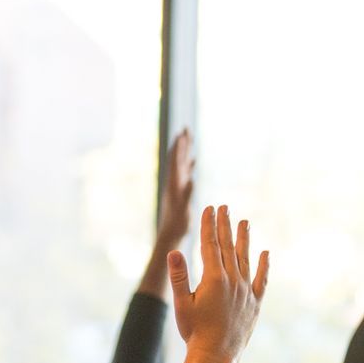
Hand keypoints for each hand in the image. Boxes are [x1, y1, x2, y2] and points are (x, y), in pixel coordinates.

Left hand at [155, 129, 195, 252]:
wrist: (170, 234)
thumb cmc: (177, 224)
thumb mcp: (182, 209)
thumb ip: (186, 194)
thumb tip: (191, 179)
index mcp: (174, 184)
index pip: (176, 162)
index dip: (180, 147)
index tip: (183, 133)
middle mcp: (174, 182)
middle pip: (177, 159)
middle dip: (181, 144)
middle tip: (185, 128)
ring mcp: (177, 186)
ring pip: (181, 164)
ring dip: (184, 152)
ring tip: (187, 138)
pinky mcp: (180, 191)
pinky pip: (185, 173)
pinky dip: (189, 164)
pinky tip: (193, 160)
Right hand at [168, 205, 267, 362]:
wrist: (216, 356)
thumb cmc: (194, 331)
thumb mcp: (182, 304)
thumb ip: (179, 276)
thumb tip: (173, 252)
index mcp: (214, 279)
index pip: (210, 245)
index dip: (209, 225)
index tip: (210, 209)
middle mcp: (233, 281)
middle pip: (228, 247)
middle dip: (225, 225)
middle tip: (225, 207)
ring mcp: (246, 291)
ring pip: (245, 258)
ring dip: (244, 239)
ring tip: (244, 222)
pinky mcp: (255, 303)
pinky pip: (262, 280)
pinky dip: (263, 265)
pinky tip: (265, 253)